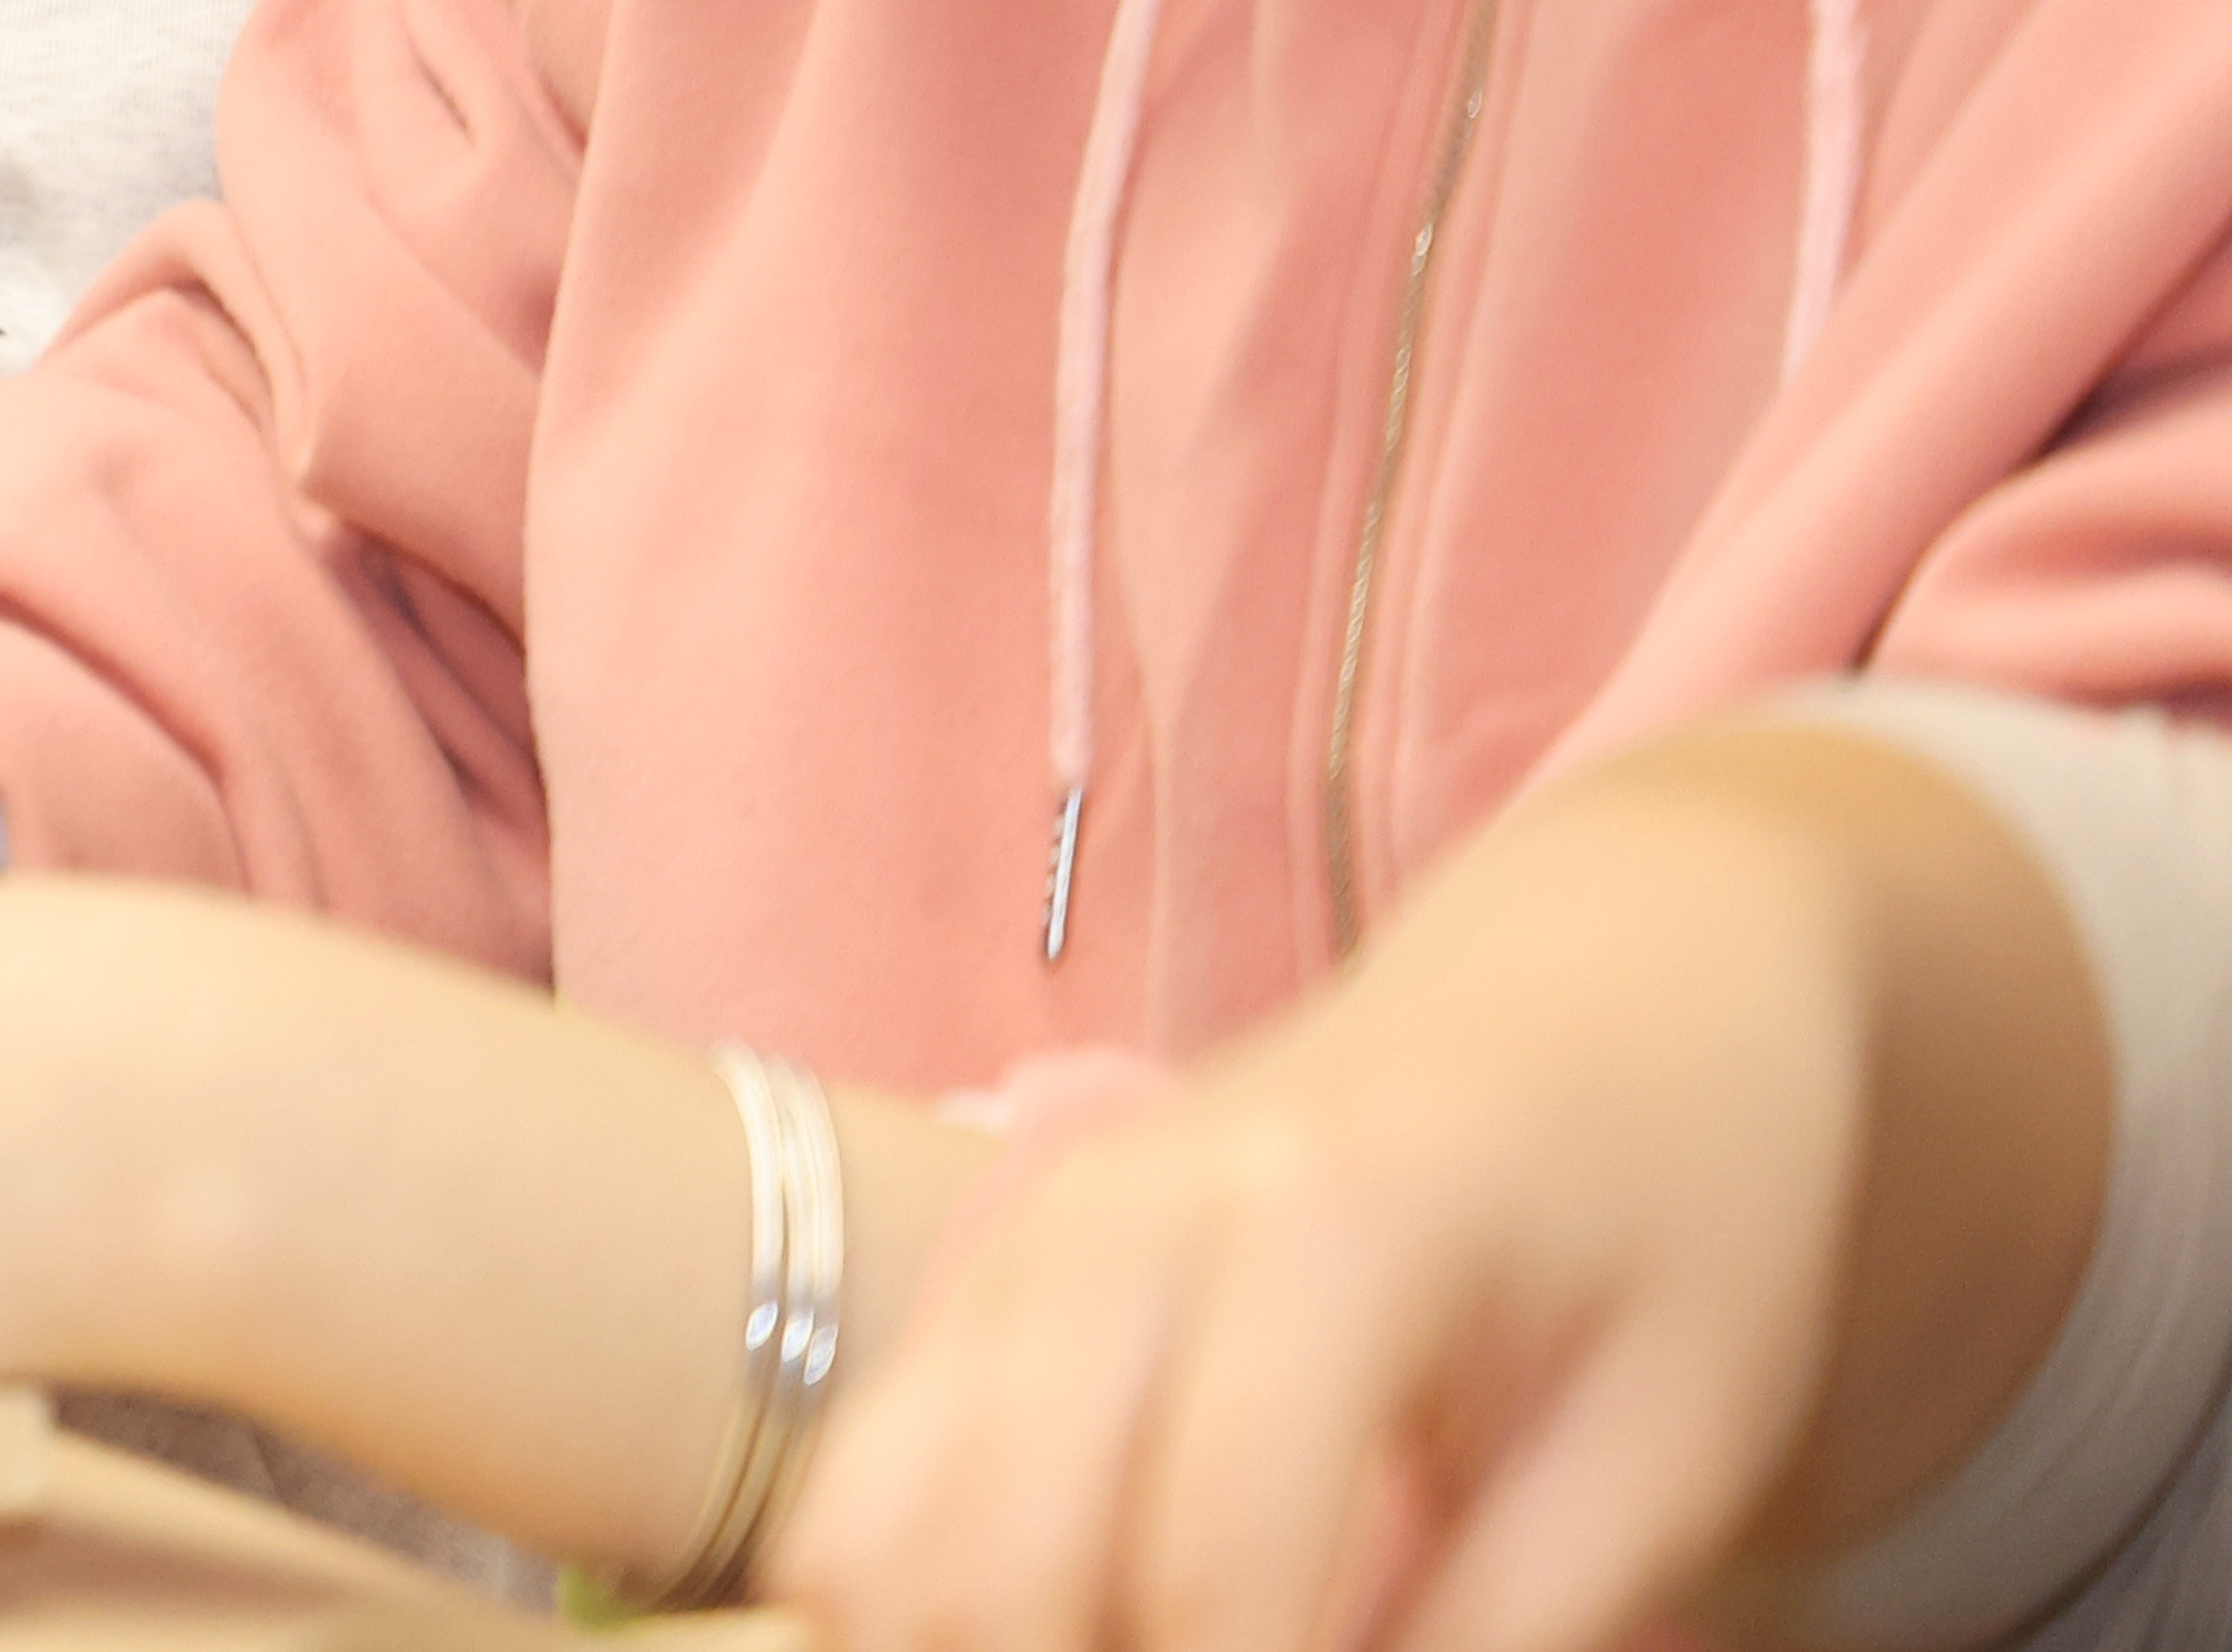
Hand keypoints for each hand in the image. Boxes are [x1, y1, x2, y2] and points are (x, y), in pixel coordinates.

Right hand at [787, 731, 2084, 1651]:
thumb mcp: (1682, 1433)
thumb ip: (1526, 1617)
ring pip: (885, 1518)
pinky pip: (873, 1471)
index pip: (1220, 1563)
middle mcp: (1128, 1207)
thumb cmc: (1681, 1198)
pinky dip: (923, 1599)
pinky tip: (1061, 1639)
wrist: (1599, 970)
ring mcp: (1032, 1223)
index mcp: (1333, 1225)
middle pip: (1001, 1550)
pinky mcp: (996, 1259)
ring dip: (985, 1645)